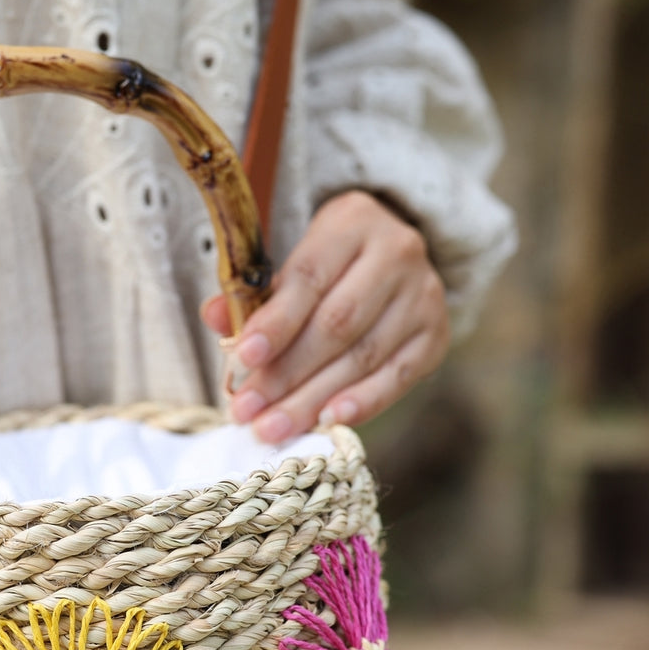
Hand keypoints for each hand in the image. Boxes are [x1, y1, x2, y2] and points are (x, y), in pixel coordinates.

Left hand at [201, 190, 449, 442]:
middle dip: (286, 373)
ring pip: (363, 356)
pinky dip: (363, 402)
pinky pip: (397, 376)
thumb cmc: (327, 264)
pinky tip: (327, 422)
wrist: (391, 256)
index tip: (241, 360)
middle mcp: (397, 252)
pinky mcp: (434, 334)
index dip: (274, 323)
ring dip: (312, 398)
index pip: (309, 278)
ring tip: (272, 427)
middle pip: (337, 323)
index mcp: (353, 222)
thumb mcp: (289, 260)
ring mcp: (423, 295)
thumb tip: (215, 318)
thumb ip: (251, 292)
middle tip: (247, 410)